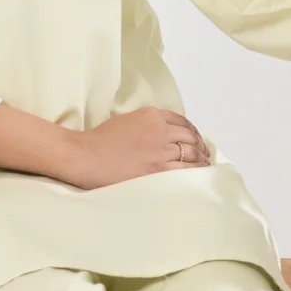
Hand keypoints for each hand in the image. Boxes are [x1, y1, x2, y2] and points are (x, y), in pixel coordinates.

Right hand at [68, 107, 210, 187]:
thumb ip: (146, 125)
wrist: (86, 156)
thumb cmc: (98, 140)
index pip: (181, 120)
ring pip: (191, 153)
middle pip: (189, 137)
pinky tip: (199, 174)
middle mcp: (160, 130)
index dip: (192, 131)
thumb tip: (160, 136)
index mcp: (152, 116)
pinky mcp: (157, 170)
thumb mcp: (126, 121)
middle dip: (199, 145)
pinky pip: (184, 170)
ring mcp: (160, 151)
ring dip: (201, 159)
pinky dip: (196, 171)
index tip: (196, 138)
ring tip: (204, 165)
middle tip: (204, 153)